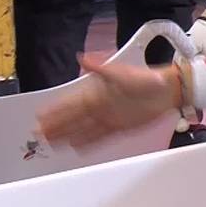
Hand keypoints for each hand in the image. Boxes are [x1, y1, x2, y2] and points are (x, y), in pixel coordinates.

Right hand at [35, 55, 182, 151]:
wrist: (167, 91)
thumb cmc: (147, 78)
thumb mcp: (122, 72)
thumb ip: (102, 68)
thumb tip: (83, 58)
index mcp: (97, 91)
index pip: (70, 103)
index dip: (55, 110)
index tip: (40, 116)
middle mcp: (100, 106)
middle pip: (72, 119)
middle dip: (55, 126)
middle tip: (38, 133)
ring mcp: (109, 117)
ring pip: (82, 129)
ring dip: (67, 135)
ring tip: (51, 142)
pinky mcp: (120, 127)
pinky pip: (99, 137)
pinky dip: (87, 142)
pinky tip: (76, 147)